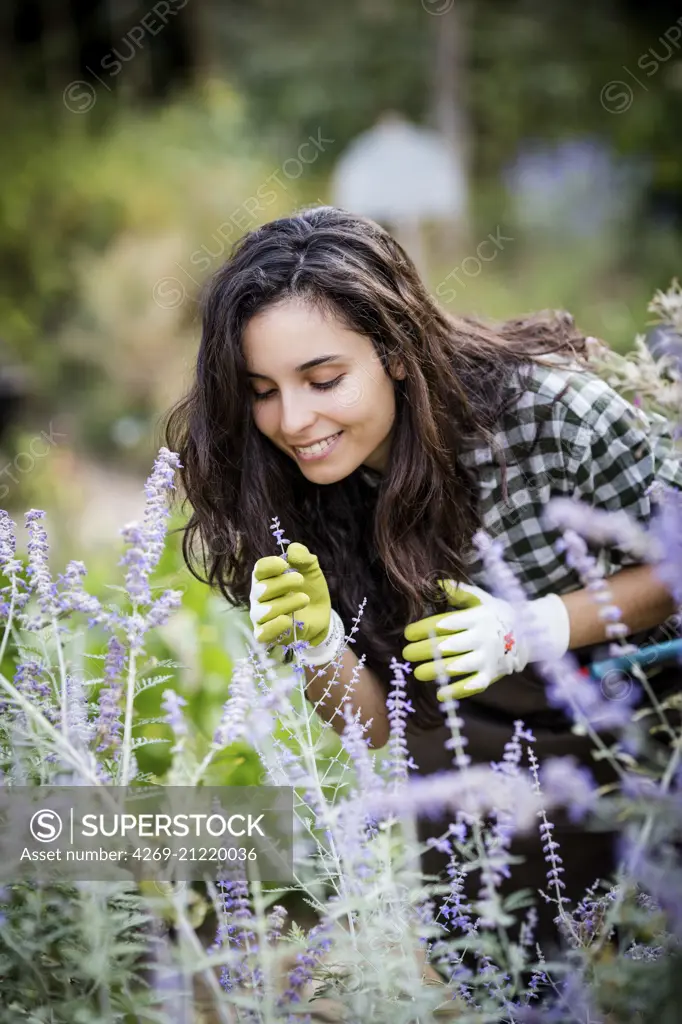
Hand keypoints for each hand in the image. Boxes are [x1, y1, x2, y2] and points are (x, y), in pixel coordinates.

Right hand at [249, 542, 344, 664]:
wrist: (321, 615)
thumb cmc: (311, 589)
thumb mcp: (312, 570)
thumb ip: (304, 556)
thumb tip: (293, 550)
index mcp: (266, 577)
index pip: (259, 569)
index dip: (270, 565)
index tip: (286, 564)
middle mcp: (258, 596)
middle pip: (261, 589)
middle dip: (283, 583)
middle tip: (300, 580)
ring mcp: (260, 616)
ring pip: (264, 611)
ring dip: (286, 603)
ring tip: (304, 599)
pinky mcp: (267, 634)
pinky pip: (262, 633)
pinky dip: (274, 626)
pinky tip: (288, 620)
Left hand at [401, 580, 569, 700]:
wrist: (529, 633)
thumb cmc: (495, 613)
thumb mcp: (480, 598)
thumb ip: (458, 593)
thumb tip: (435, 583)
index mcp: (477, 617)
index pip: (446, 623)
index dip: (424, 628)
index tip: (407, 633)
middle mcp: (483, 637)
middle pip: (448, 646)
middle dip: (424, 650)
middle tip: (406, 654)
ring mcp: (488, 657)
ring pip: (458, 666)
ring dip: (436, 671)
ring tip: (417, 673)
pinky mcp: (492, 674)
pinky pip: (473, 684)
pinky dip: (457, 690)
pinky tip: (440, 693)